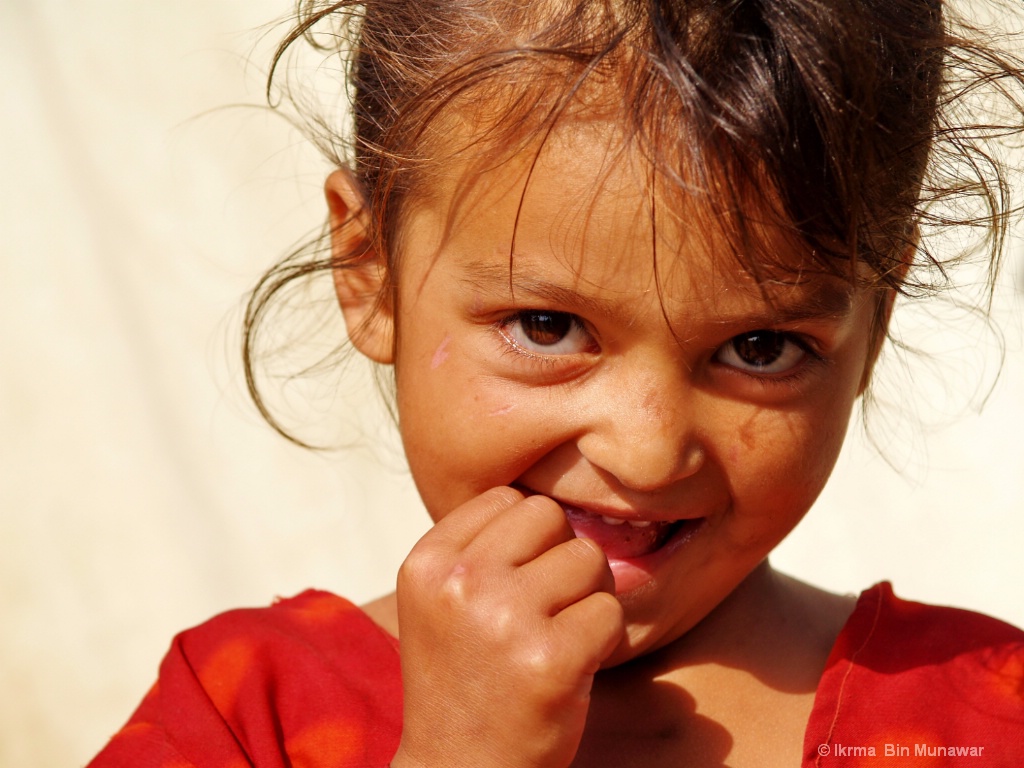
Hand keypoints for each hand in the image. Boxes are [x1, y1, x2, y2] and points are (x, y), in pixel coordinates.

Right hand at [390, 487, 623, 767]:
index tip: (514, 584)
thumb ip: (482, 545)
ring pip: (588, 558)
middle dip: (560, 556)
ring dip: (587, 595)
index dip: (526, 539)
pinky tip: (571, 666)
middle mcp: (460, 582)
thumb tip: (559, 502)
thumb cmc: (463, 679)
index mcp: (427, 562)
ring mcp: (504, 619)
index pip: (506, 498)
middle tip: (546, 608)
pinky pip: (611, 611)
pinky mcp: (550, 660)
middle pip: (550, 517)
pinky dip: (603, 638)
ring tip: (557, 636)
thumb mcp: (442, 600)